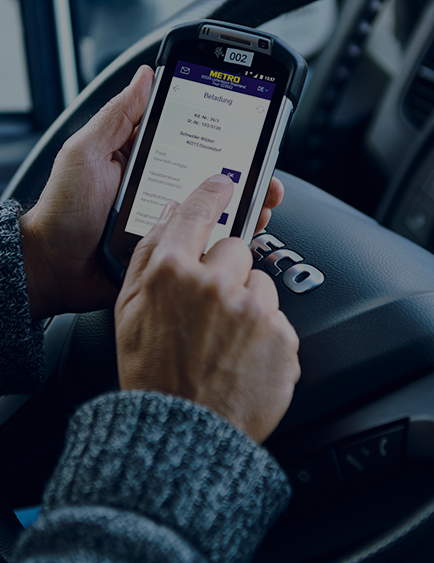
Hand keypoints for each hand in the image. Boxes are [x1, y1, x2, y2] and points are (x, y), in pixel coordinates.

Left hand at [19, 66, 283, 320]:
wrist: (52, 268)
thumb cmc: (62, 209)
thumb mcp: (86, 152)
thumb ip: (116, 116)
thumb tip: (145, 76)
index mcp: (145, 161)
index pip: (190, 141)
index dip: (220, 133)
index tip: (246, 127)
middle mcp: (161, 189)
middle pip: (212, 176)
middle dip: (244, 171)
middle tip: (265, 169)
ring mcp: (168, 221)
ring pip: (216, 210)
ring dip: (245, 203)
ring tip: (263, 199)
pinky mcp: (170, 251)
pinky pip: (205, 243)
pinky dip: (229, 238)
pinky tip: (244, 232)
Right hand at [115, 174, 299, 442]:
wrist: (185, 434)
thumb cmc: (152, 374)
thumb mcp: (128, 310)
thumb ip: (147, 254)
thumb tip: (169, 215)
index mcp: (172, 272)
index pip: (198, 212)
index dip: (212, 193)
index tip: (224, 182)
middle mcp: (215, 284)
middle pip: (236, 248)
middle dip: (227, 270)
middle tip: (211, 307)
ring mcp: (253, 310)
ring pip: (261, 284)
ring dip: (249, 303)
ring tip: (226, 339)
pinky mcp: (282, 337)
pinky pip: (278, 319)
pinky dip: (265, 334)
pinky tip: (242, 357)